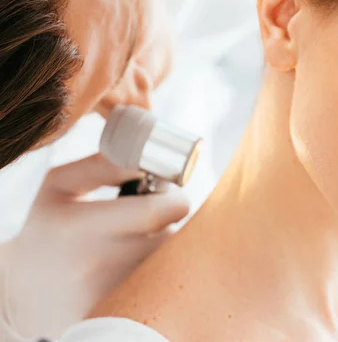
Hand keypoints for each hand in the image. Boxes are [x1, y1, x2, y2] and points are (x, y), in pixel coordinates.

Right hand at [0, 154, 189, 339]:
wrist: (28, 290)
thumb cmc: (50, 228)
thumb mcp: (60, 185)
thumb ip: (104, 164)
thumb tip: (148, 157)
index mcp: (76, 227)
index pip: (155, 212)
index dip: (173, 199)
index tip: (168, 195)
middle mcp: (94, 267)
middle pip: (170, 239)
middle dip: (173, 223)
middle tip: (158, 217)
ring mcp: (108, 298)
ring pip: (171, 264)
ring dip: (168, 249)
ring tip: (142, 242)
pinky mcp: (120, 316)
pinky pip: (162, 289)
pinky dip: (161, 275)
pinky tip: (137, 267)